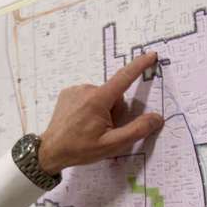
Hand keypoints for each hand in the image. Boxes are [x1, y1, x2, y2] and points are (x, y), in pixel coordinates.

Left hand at [37, 52, 164, 173]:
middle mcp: (87, 89)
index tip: (151, 55)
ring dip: (102, 110)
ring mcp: (75, 90)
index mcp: (99, 99)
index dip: (139, 66)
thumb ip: (136, 130)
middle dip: (115, 111)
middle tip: (104, 130)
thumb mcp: (112, 145)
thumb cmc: (80, 149)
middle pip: (114, 95)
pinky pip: (88, 96)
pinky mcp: (68, 93)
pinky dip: (90, 107)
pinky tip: (81, 121)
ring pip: (102, 96)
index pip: (124, 78)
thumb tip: (157, 118)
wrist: (50, 151)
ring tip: (90, 127)